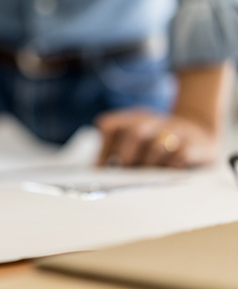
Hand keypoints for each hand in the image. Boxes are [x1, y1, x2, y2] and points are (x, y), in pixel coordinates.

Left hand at [95, 108, 218, 167]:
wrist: (197, 132)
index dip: (103, 146)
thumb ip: (114, 153)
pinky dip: (171, 167)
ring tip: (144, 178)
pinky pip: (180, 155)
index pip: (108, 124)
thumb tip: (99, 171)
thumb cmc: (155, 145)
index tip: (102, 167)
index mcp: (130, 119)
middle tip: (121, 175)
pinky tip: (167, 174)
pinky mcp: (194, 143)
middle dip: (124, 156)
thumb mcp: (134, 143)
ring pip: (157, 145)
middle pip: (134, 132)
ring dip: (149, 165)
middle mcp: (151, 120)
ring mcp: (174, 130)